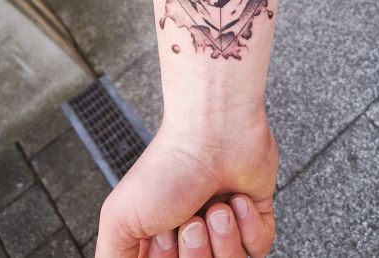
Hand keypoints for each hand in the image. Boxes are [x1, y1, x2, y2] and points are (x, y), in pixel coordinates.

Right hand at [95, 110, 277, 257]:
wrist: (213, 132)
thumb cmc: (167, 167)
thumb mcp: (120, 219)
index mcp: (158, 238)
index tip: (160, 233)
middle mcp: (191, 234)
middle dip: (194, 251)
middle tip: (188, 217)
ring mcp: (223, 226)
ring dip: (222, 237)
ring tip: (214, 206)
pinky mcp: (254, 215)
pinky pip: (258, 249)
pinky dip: (249, 226)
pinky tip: (236, 198)